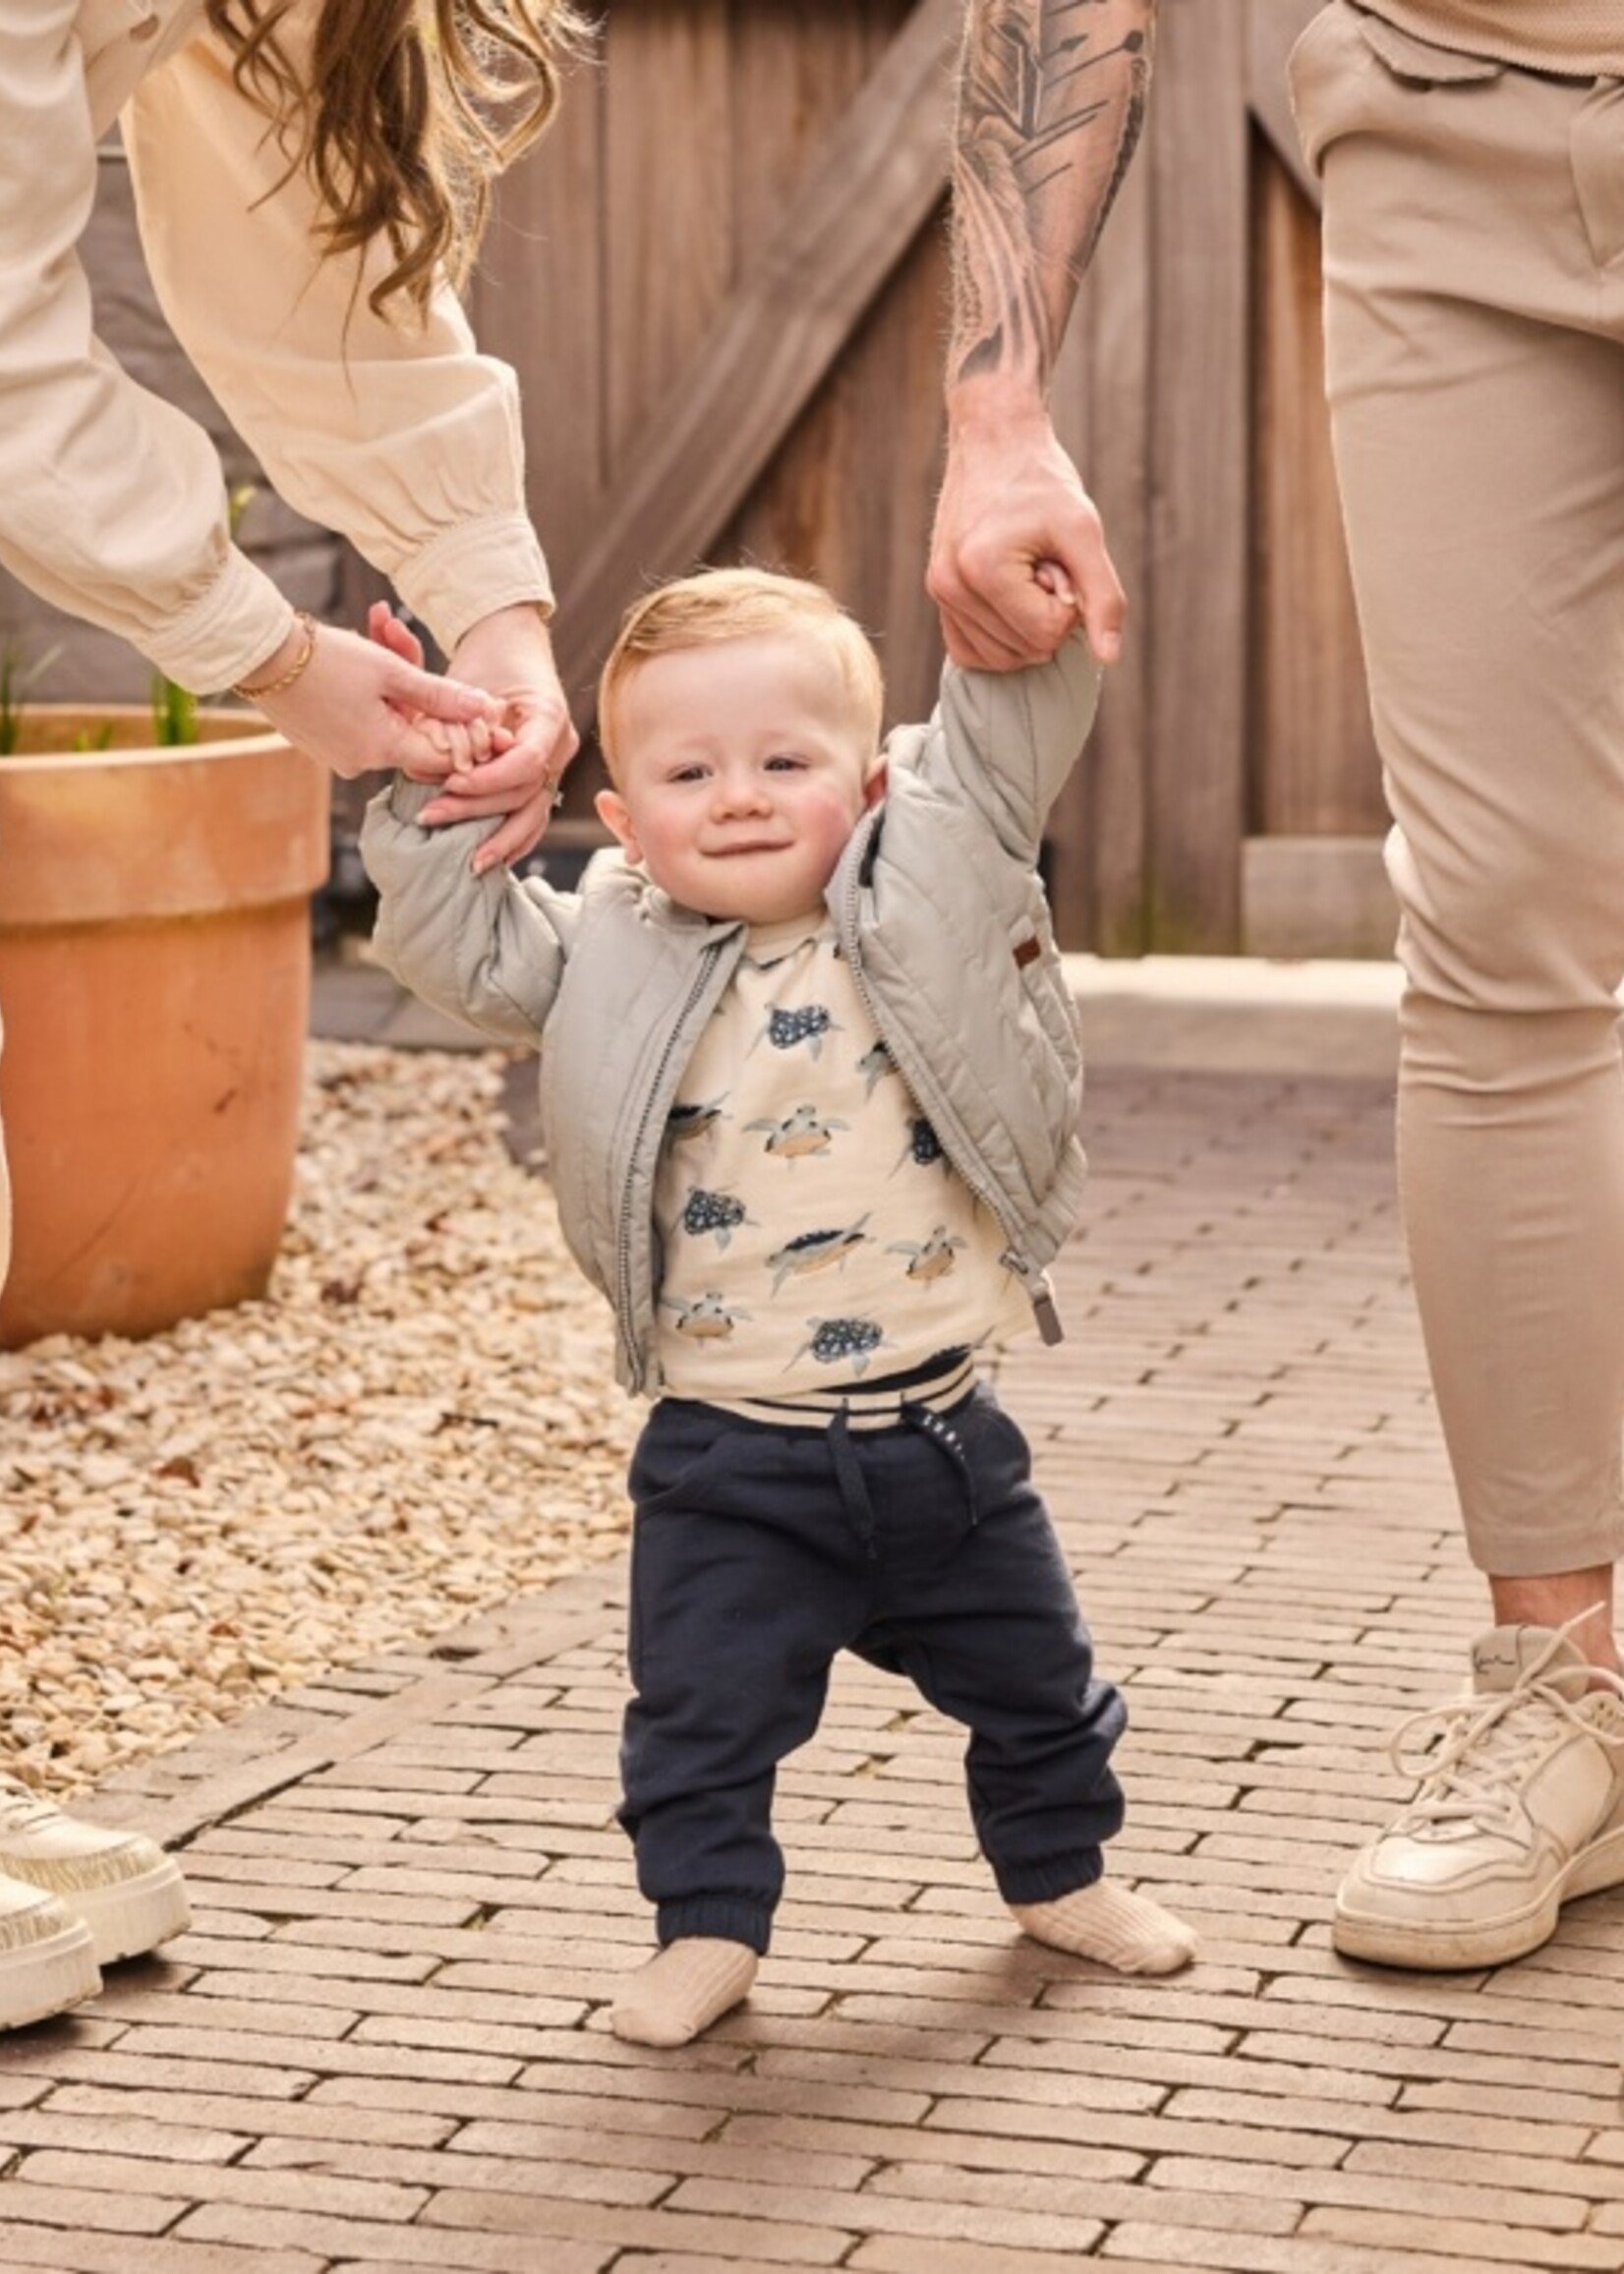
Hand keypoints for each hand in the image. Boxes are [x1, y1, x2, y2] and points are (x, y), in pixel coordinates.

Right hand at [247, 616, 502, 779]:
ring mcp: (338, 754)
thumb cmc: (327, 659)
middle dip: (420, 689)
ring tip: (378, 626)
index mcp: (382, 751)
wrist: (258, 652)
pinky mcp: (322, 740)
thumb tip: (486, 709)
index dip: (461, 728)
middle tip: (401, 636)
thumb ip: (441, 694)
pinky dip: (370, 690)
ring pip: (387, 720)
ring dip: (393, 680)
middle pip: (413, 733)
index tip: (464, 694)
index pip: (442, 757)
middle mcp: (360, 763)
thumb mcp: (392, 672)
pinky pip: (362, 718)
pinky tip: (359, 650)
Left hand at [422, 602, 579, 872]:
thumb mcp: (464, 675)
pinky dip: (514, 840)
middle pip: (527, 791)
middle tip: (432, 815)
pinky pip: (534, 816)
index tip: (451, 782)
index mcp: (549, 713)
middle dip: (479, 809)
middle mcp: (560, 743)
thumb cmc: (487, 658)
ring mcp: (556, 764)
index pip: (528, 759)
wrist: (512, 647)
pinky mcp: (543, 777)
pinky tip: (492, 861)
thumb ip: (443, 711)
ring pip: (535, 812)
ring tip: (469, 862)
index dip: (491, 778)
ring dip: (500, 838)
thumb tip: (420, 763)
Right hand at [929, 396, 1124, 671]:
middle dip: (1048, 612)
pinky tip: (1013, 599)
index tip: (1061, 559)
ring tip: (1025, 570)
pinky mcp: (938, 597)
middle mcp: (950, 586)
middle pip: (1024, 650)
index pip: (1046, 634)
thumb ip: (1102, 596)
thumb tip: (1108, 657)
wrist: (994, 442)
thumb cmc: (1042, 481)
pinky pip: (971, 653)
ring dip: (1027, 622)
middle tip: (1043, 561)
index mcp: (983, 569)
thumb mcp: (1084, 531)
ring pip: (1001, 658)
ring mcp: (939, 594)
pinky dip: (1002, 640)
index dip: (1070, 602)